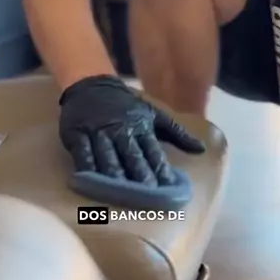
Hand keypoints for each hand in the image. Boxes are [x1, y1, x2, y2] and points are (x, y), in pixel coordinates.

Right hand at [59, 75, 205, 185]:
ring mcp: (98, 133)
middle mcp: (121, 132)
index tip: (169, 186)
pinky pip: (83, 154)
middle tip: (147, 192)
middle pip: (131, 156)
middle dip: (140, 174)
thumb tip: (201, 150)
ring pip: (107, 157)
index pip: (153, 152)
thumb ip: (177, 134)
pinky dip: (86, 167)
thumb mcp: (154, 115)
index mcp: (141, 128)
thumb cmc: (126, 106)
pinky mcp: (78, 135)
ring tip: (120, 191)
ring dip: (114, 173)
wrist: (92, 86)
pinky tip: (90, 181)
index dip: (161, 169)